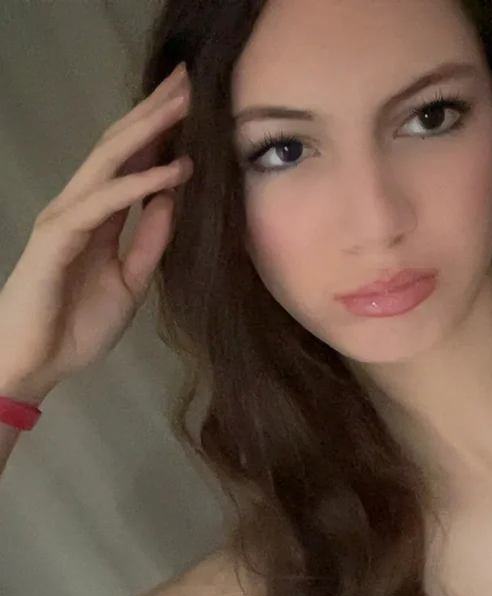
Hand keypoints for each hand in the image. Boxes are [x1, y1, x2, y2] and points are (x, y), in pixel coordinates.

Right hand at [0, 63, 192, 401]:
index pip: (132, 162)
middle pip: (121, 147)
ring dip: (149, 130)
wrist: (38, 361)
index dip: (161, 131)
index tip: (195, 104)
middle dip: (155, 112)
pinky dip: (140, 184)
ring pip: (109, 160)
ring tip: (185, 103)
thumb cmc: (76, 324)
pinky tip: (173, 170)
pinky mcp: (58, 235)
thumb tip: (173, 202)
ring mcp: (67, 216)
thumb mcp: (130, 282)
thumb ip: (149, 242)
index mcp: (101, 217)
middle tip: (189, 79)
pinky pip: (104, 202)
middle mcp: (83, 206)